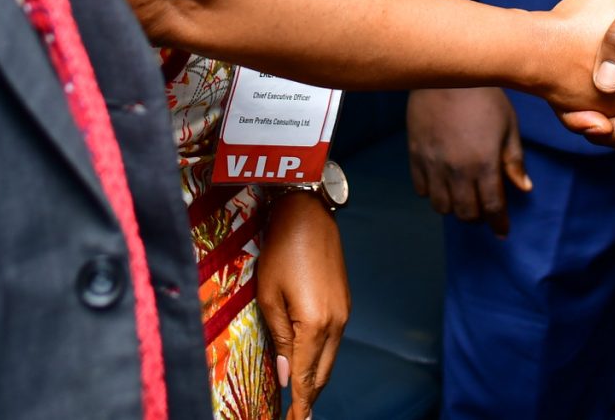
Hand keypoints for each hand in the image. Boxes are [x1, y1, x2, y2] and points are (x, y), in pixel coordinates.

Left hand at [256, 188, 346, 418]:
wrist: (309, 213)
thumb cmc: (282, 250)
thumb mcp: (269, 296)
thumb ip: (278, 339)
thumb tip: (283, 375)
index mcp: (316, 324)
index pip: (305, 376)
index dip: (299, 403)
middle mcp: (337, 323)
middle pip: (323, 373)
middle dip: (309, 397)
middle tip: (296, 416)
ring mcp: (344, 313)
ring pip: (330, 359)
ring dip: (315, 378)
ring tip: (300, 397)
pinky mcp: (345, 304)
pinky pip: (334, 342)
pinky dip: (321, 358)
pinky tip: (308, 362)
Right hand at [407, 87, 529, 235]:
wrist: (447, 73)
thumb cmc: (485, 97)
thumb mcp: (508, 126)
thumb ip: (514, 160)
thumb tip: (524, 188)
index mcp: (484, 165)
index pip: (493, 208)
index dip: (499, 224)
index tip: (503, 231)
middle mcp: (458, 170)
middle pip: (466, 213)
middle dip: (477, 217)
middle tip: (483, 209)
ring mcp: (434, 165)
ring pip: (441, 206)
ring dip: (454, 207)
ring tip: (462, 195)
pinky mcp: (416, 156)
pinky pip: (421, 189)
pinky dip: (432, 192)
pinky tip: (442, 182)